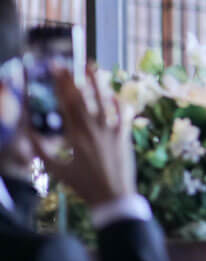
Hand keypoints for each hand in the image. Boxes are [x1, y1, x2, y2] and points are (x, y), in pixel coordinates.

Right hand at [31, 66, 135, 207]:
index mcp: (76, 136)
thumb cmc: (82, 185)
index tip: (53, 69)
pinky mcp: (124, 136)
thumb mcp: (56, 170)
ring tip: (91, 66)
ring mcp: (111, 131)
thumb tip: (26, 134)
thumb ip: (41, 151)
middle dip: (71, 79)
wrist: (113, 196)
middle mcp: (94, 129)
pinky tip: (113, 94)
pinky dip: (118, 103)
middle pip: (82, 98)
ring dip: (97, 83)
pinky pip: (123, 114)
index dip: (59, 84)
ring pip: (104, 101)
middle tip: (64, 63)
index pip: (66, 104)